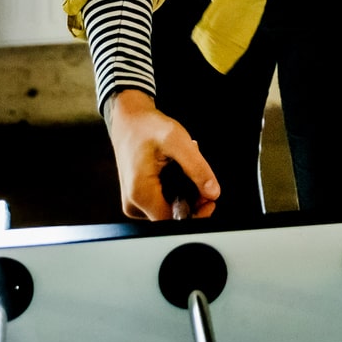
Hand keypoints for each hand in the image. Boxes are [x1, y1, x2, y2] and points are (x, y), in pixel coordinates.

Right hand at [102, 90, 219, 219]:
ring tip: (182, 164)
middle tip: (197, 172)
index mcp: (141, 193)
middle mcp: (134, 203)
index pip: (174, 222)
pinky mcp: (137, 197)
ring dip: (183, 189)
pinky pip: (162, 201)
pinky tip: (173, 168)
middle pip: (173, 216)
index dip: (196, 213)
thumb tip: (212, 192)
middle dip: (191, 197)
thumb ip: (197, 168)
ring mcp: (134, 202)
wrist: (128, 119)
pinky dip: (173, 187)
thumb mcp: (178, 141)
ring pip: (169, 208)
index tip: (207, 197)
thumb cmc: (148, 127)